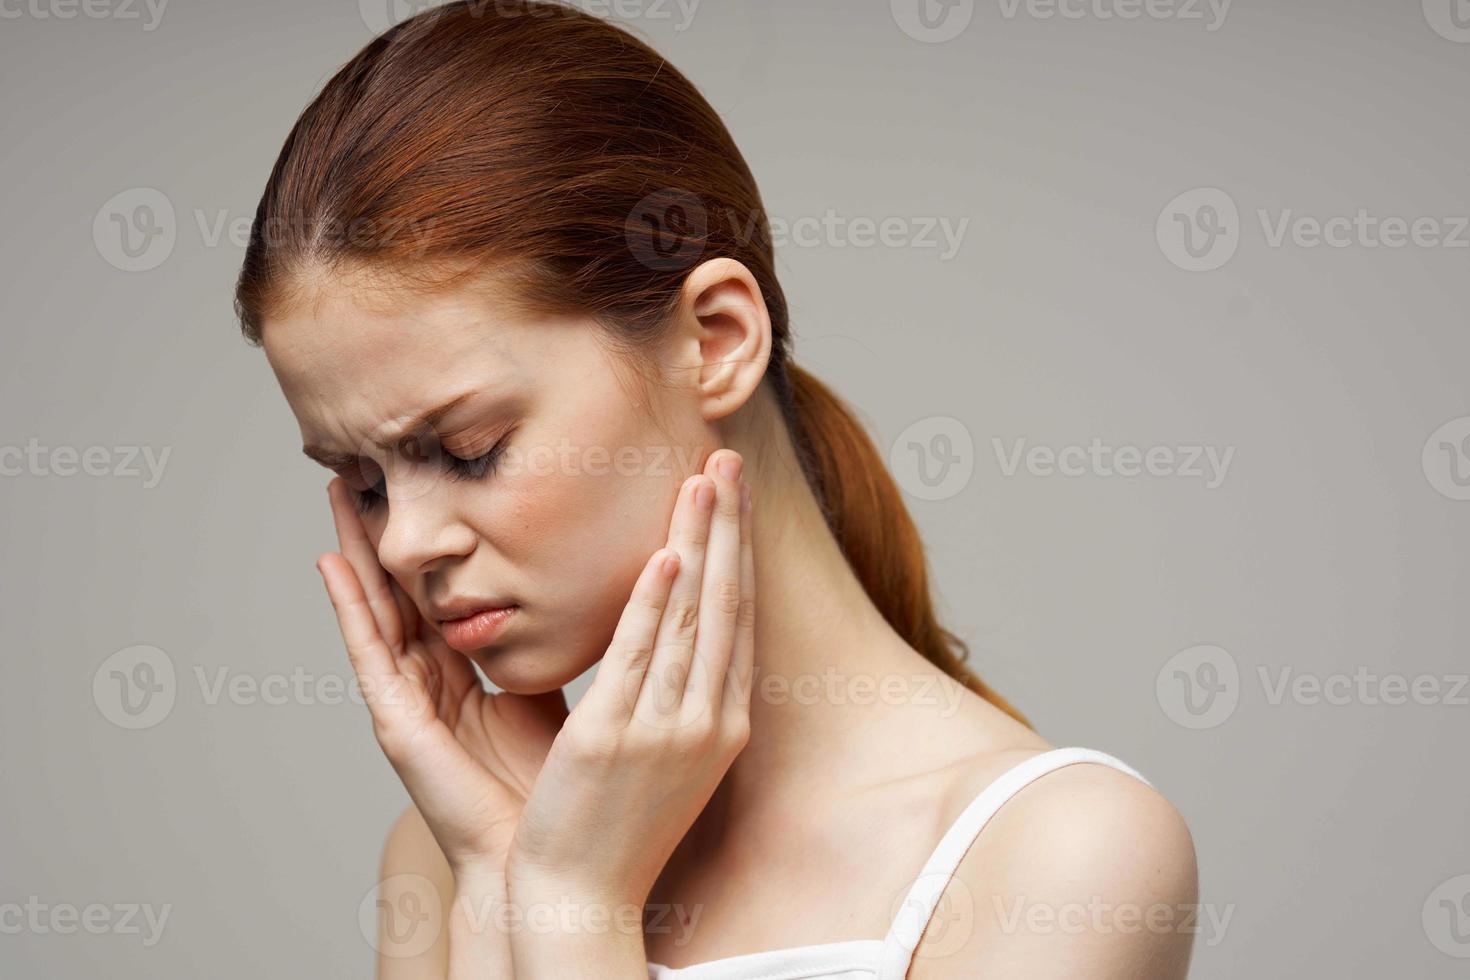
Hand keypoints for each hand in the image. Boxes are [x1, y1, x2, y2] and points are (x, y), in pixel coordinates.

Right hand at [315, 478, 566, 875]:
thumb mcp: (554, 692)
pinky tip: (330, 565)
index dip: (429, 542)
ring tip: (337, 494)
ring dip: (354, 552)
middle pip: (401, 591)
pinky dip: (348, 609)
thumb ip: (552, 644)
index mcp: (468, 675)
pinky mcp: (399, 724)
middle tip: (364, 468)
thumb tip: (583, 586)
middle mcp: (432, 683)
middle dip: (381, 533)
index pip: (442, 592)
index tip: (425, 484)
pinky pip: (369, 654)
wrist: (547, 857)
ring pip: (377, 609)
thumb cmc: (554, 785)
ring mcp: (410, 702)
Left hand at [505, 448, 754, 909]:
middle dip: (729, 526)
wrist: (582, 899)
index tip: (734, 495)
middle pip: (726, 605)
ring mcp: (666, 733)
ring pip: (691, 619)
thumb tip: (674, 637)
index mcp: (723, 725)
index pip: (739, 619)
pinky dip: (655, 604)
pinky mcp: (614, 741)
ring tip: (703, 478)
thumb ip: (674, 695)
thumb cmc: (619, 825)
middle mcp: (707, 723)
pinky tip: (665, 555)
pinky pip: (640, 659)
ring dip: (700, 542)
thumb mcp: (666, 756)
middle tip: (729, 458)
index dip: (738, 552)